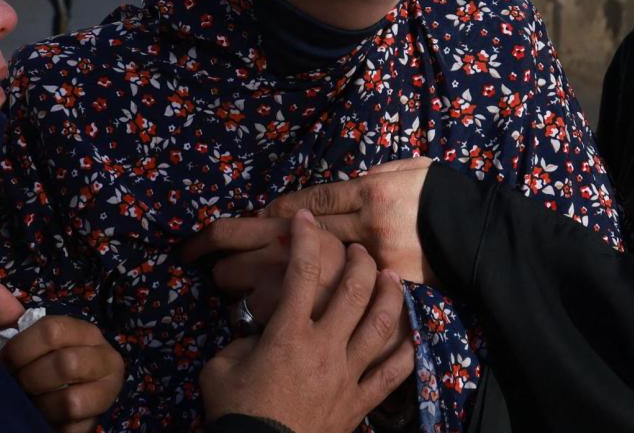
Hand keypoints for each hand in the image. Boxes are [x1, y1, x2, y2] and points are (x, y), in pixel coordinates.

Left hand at [0, 286, 125, 432]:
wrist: (57, 408)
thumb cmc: (38, 367)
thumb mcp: (24, 341)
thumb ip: (9, 318)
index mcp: (85, 332)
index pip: (53, 330)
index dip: (20, 349)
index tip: (2, 363)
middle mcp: (105, 357)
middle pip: (65, 364)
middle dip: (29, 379)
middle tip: (16, 386)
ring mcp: (107, 390)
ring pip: (70, 400)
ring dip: (40, 405)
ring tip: (30, 404)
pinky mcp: (99, 420)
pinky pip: (71, 425)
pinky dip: (50, 424)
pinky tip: (42, 419)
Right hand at [201, 210, 414, 432]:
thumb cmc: (235, 412)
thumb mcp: (221, 368)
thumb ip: (242, 340)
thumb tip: (259, 333)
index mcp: (288, 335)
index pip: (301, 274)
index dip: (305, 240)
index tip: (305, 220)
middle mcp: (325, 348)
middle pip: (354, 292)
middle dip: (359, 262)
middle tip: (358, 250)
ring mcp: (347, 376)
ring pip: (380, 326)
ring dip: (388, 296)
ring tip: (389, 278)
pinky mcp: (359, 404)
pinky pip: (392, 376)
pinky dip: (405, 354)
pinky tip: (412, 338)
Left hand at [264, 157, 435, 284]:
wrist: (480, 232)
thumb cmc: (445, 194)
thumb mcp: (412, 169)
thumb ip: (379, 175)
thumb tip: (354, 183)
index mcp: (373, 191)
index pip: (320, 198)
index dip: (290, 205)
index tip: (268, 211)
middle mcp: (369, 223)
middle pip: (316, 228)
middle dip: (285, 232)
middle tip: (259, 237)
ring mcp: (379, 255)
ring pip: (331, 257)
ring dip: (303, 260)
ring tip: (277, 264)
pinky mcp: (390, 279)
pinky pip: (356, 279)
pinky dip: (336, 281)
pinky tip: (316, 287)